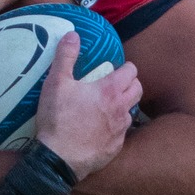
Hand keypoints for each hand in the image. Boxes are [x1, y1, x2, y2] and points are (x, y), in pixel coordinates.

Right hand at [33, 36, 139, 179]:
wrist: (59, 159)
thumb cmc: (58, 119)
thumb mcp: (56, 83)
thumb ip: (65, 56)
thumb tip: (73, 34)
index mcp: (110, 90)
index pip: (132, 71)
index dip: (126, 67)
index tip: (115, 69)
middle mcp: (121, 109)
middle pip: (138, 89)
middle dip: (131, 84)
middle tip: (116, 84)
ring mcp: (120, 130)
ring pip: (132, 111)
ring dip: (125, 105)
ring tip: (109, 105)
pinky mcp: (115, 148)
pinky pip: (122, 133)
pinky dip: (116, 127)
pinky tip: (102, 128)